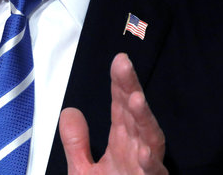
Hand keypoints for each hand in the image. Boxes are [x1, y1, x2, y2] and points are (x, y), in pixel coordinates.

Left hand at [59, 53, 166, 173]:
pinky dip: (150, 164)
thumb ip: (76, 143)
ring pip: (151, 140)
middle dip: (131, 90)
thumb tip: (69, 110)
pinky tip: (145, 153)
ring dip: (144, 120)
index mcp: (123, 142)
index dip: (120, 83)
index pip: (121, 106)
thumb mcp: (83, 171)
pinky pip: (153, 174)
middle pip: (135, 115)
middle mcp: (138, 150)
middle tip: (123, 65)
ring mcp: (146, 169)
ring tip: (135, 100)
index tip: (118, 60)